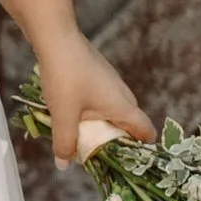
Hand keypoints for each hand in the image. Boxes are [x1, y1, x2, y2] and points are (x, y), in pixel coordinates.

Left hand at [36, 31, 153, 165]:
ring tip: (81, 136)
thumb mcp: (63, 115)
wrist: (55, 38)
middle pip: (128, 122)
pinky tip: (70, 114)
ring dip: (100, 124)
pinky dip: (90, 111)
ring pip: (111, 110)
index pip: (145, 129)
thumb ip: (65, 142)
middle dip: (116, 140)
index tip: (134, 161)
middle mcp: (121, 93)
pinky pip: (99, 99)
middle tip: (100, 155)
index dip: (144, 147)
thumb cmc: (65, 76)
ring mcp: (108, 81)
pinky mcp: (95, 73)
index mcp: (122, 105)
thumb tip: (64, 163)